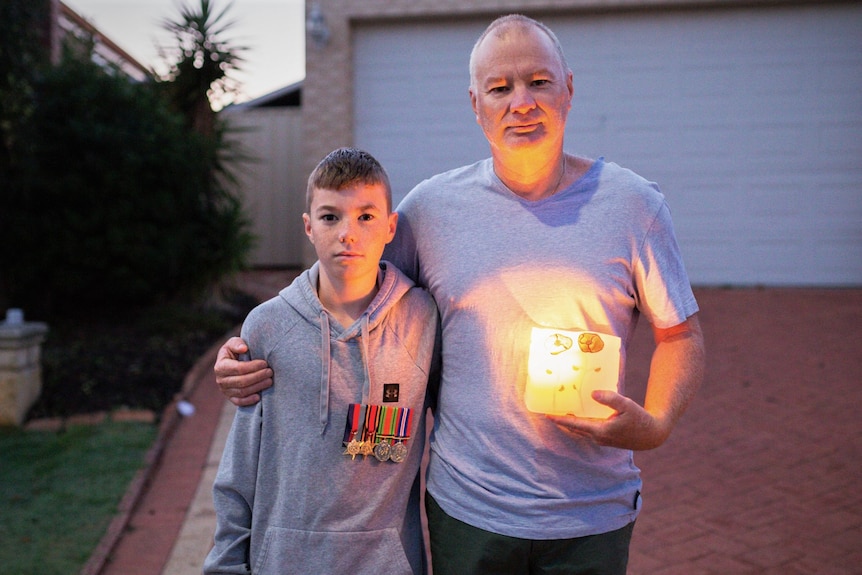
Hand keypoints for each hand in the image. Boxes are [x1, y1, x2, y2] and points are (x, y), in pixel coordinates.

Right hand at [214, 337, 272, 406]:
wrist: (233, 362)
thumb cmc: (235, 350)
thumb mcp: (234, 343)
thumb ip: (237, 343)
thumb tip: (244, 349)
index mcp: (220, 366)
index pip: (239, 368)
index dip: (253, 366)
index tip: (265, 363)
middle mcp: (221, 380)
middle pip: (242, 381)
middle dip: (258, 377)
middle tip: (270, 372)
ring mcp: (225, 390)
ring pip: (242, 392)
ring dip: (257, 387)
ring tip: (269, 381)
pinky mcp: (230, 397)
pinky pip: (239, 402)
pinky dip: (249, 400)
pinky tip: (259, 396)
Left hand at [545, 390, 669, 450]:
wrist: (652, 435)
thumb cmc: (640, 419)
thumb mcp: (626, 405)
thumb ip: (609, 398)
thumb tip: (593, 394)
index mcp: (601, 430)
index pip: (575, 424)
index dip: (560, 419)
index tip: (547, 415)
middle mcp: (598, 437)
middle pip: (575, 429)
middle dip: (562, 421)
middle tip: (549, 413)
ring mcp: (602, 440)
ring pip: (581, 431)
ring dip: (570, 424)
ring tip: (560, 414)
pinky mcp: (606, 439)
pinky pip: (587, 432)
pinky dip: (580, 425)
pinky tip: (578, 417)